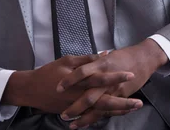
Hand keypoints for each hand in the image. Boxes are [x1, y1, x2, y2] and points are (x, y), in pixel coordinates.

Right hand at [2, 55, 135, 114]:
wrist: (30, 90)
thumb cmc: (49, 72)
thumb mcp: (67, 61)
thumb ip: (88, 60)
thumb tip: (106, 53)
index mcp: (79, 80)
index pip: (101, 78)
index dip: (116, 76)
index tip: (131, 74)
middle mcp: (80, 95)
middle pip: (104, 101)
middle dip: (122, 102)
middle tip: (138, 102)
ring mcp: (77, 106)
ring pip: (100, 111)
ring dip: (117, 110)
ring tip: (133, 108)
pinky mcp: (74, 113)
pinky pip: (92, 115)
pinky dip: (105, 114)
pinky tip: (117, 113)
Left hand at [58, 39, 168, 127]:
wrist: (145, 57)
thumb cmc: (124, 55)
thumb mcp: (106, 57)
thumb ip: (92, 63)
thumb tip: (78, 66)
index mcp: (101, 65)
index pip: (81, 73)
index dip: (69, 80)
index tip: (57, 89)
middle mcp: (107, 79)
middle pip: (88, 96)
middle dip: (75, 108)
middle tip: (63, 116)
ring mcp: (115, 89)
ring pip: (98, 107)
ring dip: (85, 118)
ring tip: (73, 126)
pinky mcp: (122, 95)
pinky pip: (109, 109)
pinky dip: (98, 117)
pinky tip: (88, 123)